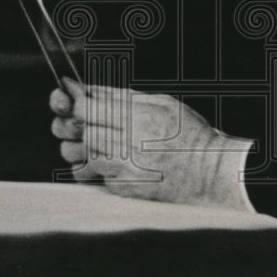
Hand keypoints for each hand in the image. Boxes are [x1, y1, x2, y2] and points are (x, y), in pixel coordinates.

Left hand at [49, 79, 252, 209]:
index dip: (71, 100)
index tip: (66, 96)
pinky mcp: (126, 187)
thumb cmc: (189, 134)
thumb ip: (126, 96)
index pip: (88, 107)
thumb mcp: (163, 103)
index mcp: (139, 116)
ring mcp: (126, 167)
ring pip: (83, 153)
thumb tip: (91, 89)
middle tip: (73, 119)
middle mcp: (130, 142)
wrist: (209, 174)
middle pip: (81, 129)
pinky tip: (102, 161)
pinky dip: (91, 167)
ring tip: (88, 141)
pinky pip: (95, 175)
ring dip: (78, 146)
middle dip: (70, 122)